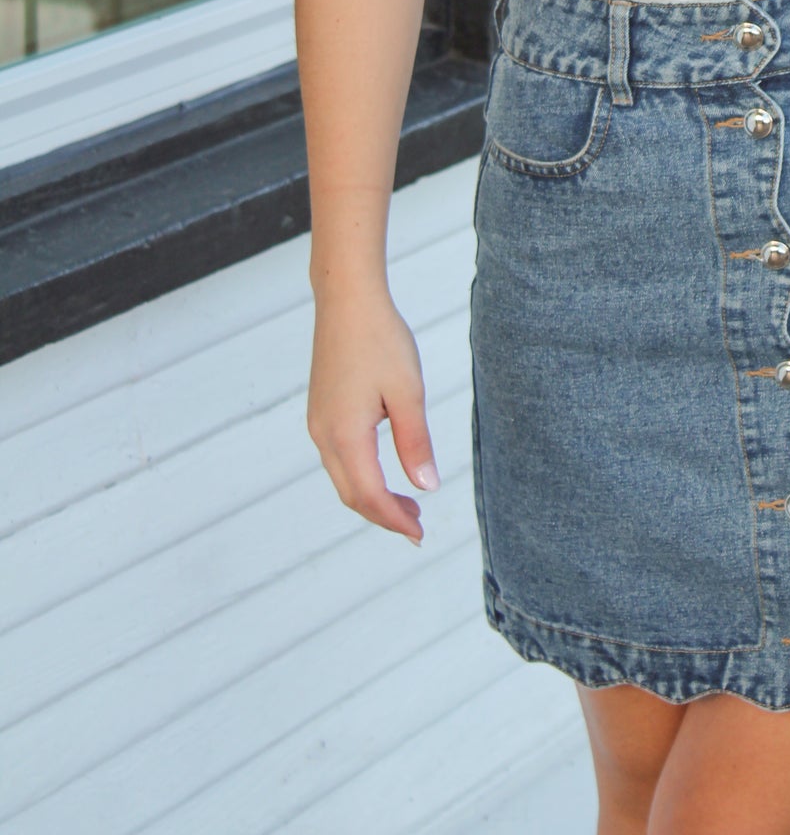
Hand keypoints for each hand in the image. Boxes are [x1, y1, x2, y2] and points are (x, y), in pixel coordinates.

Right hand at [308, 285, 439, 543]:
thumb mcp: (408, 393)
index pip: (370, 496)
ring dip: (373, 496)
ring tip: (408, 502)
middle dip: (384, 515)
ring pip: (343, 477)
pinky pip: (339, 458)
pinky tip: (385, 470)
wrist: (346, 300)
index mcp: (346, 435)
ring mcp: (318, 423)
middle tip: (418, 525)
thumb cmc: (380, 340)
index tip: (420, 535)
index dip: (394, 520)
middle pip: (352, 494)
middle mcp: (324, 435)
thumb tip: (425, 486)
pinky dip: (362, 475)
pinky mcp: (321, 411)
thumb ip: (415, 443)